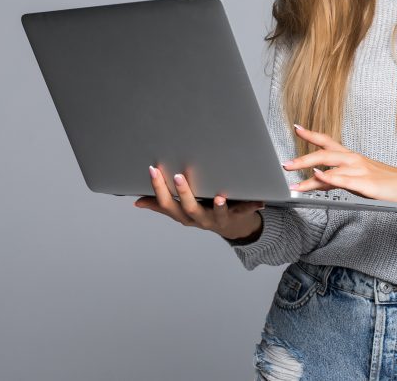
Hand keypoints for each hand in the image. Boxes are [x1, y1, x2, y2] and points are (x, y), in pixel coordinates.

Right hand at [133, 165, 265, 240]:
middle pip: (189, 209)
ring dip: (218, 207)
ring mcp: (218, 220)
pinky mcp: (237, 217)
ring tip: (219, 197)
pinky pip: (244, 213)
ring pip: (216, 215)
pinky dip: (251, 207)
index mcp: (183, 215)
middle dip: (184, 194)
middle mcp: (199, 219)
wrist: (234, 227)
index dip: (158, 188)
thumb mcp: (182, 210)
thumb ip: (161, 205)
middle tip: (178, 177)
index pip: (167, 203)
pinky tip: (259, 202)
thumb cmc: (205, 213)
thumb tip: (138, 201)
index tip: (153, 169)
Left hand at [285, 124, 396, 203]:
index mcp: (351, 156)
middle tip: (286, 165)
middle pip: (324, 153)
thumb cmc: (382, 182)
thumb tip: (316, 180)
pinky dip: (330, 178)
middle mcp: (353, 159)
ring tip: (295, 183)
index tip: (296, 129)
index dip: (311, 135)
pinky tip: (318, 178)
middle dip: (303, 159)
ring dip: (310, 175)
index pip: (328, 141)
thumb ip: (336, 178)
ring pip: (331, 168)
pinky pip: (344, 180)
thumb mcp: (356, 178)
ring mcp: (359, 171)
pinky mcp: (365, 184)